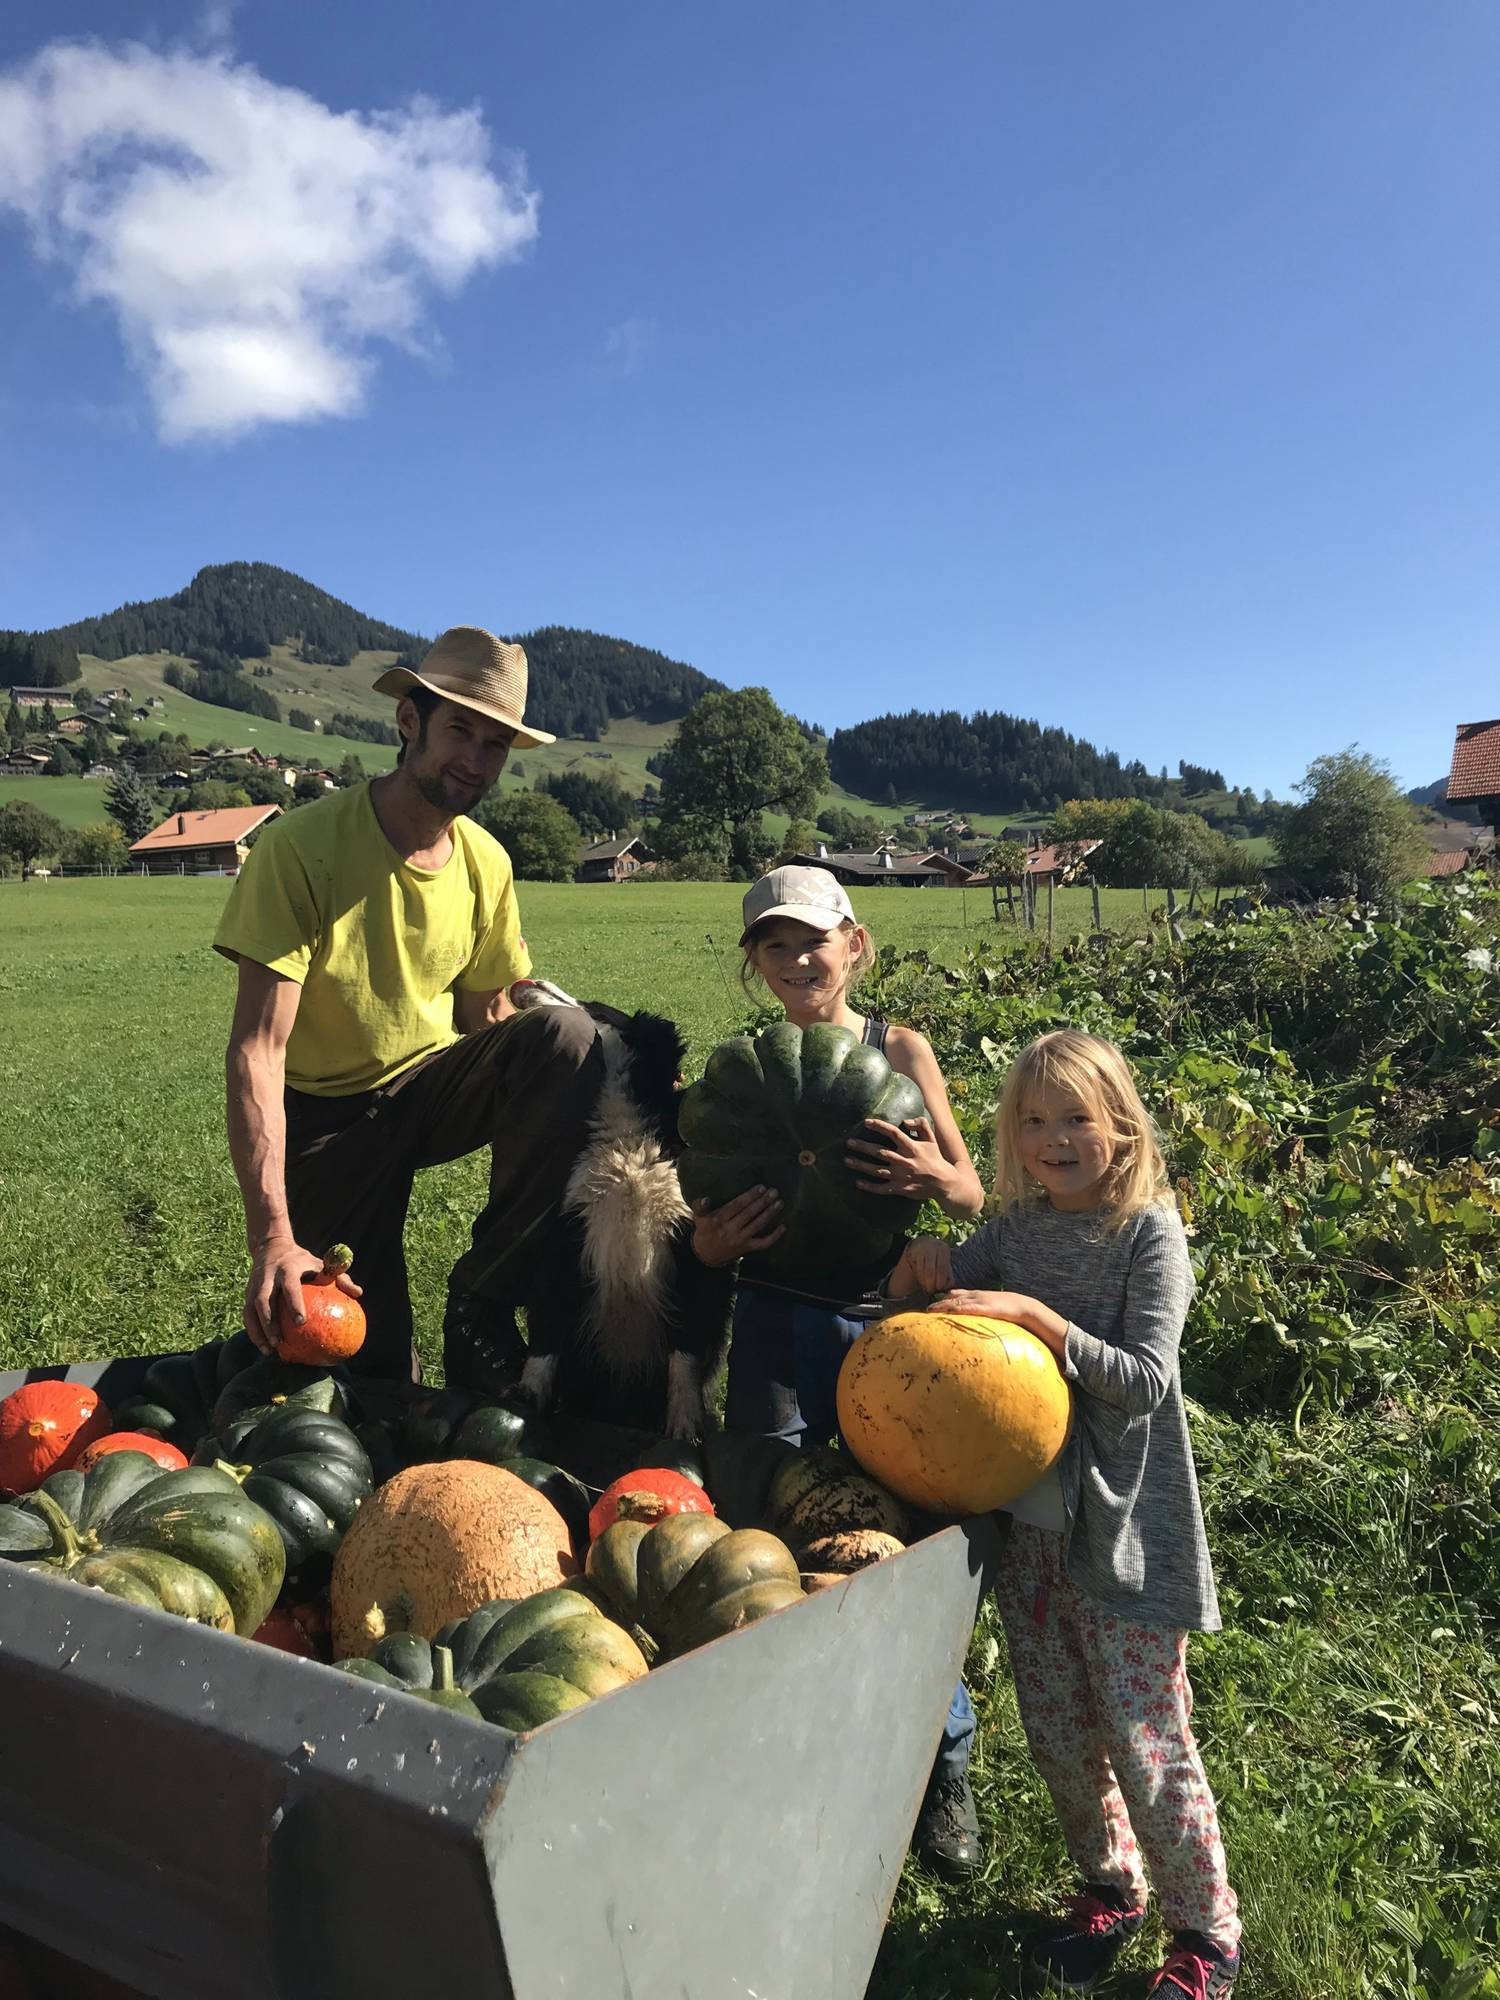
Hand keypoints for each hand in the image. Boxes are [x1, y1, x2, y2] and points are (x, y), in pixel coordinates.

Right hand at [244, 1238, 362, 1353]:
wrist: (271, 1246)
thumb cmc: (303, 1261)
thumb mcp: (320, 1264)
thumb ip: (339, 1276)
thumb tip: (358, 1293)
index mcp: (287, 1268)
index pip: (289, 1287)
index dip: (294, 1303)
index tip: (301, 1322)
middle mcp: (267, 1277)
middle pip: (263, 1301)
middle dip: (269, 1323)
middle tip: (280, 1342)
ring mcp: (254, 1285)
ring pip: (250, 1310)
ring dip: (258, 1332)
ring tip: (269, 1350)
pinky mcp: (247, 1293)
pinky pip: (247, 1315)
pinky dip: (253, 1331)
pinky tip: (264, 1347)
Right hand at [691, 1188, 784, 1267]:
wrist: (705, 1255)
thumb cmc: (705, 1230)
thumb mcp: (699, 1218)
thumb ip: (700, 1207)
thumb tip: (705, 1198)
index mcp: (718, 1220)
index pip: (737, 1205)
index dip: (750, 1196)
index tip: (761, 1187)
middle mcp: (729, 1230)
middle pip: (749, 1213)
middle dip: (763, 1201)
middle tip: (774, 1191)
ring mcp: (739, 1240)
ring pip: (757, 1225)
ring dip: (770, 1213)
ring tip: (779, 1203)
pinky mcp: (746, 1248)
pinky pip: (763, 1243)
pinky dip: (774, 1236)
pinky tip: (783, 1226)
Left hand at [846, 1116, 951, 1201]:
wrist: (944, 1183)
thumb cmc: (935, 1159)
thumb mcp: (931, 1140)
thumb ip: (921, 1125)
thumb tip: (906, 1120)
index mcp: (912, 1148)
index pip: (893, 1133)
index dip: (879, 1126)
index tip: (866, 1122)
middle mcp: (904, 1161)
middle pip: (880, 1152)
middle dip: (863, 1147)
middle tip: (848, 1142)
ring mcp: (901, 1176)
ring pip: (877, 1170)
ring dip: (861, 1165)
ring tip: (847, 1160)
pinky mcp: (900, 1189)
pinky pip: (882, 1188)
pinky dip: (869, 1187)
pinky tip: (858, 1183)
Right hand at [887, 1234, 951, 1296]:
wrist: (924, 1244)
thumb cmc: (937, 1258)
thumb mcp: (945, 1262)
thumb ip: (948, 1275)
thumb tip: (949, 1288)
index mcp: (943, 1250)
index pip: (942, 1268)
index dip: (941, 1280)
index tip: (939, 1288)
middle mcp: (933, 1247)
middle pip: (931, 1270)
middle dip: (931, 1283)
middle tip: (931, 1291)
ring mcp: (921, 1249)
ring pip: (922, 1270)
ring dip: (924, 1282)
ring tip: (927, 1288)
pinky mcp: (912, 1252)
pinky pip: (916, 1269)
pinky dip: (919, 1277)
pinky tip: (922, 1281)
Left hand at [931, 1288, 1065, 1356]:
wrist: (1025, 1308)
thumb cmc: (1011, 1310)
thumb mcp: (994, 1309)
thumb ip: (984, 1313)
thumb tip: (976, 1325)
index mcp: (978, 1295)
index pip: (956, 1295)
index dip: (944, 1299)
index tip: (932, 1306)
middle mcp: (977, 1296)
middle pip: (952, 1298)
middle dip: (939, 1303)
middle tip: (925, 1310)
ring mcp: (980, 1301)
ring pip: (956, 1302)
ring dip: (942, 1306)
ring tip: (929, 1311)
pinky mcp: (985, 1308)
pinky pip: (967, 1308)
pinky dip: (956, 1309)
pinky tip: (947, 1312)